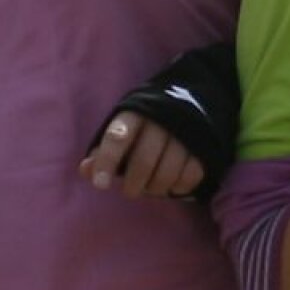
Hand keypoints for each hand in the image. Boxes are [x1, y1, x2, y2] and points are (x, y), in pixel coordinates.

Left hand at [79, 112, 205, 199]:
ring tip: (151, 186)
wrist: (193, 99)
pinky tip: (171, 184)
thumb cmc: (147, 123)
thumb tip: (86, 171)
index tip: (100, 185)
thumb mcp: (124, 128)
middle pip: (143, 161)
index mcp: (134, 114)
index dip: (106, 161)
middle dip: (134, 184)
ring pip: (167, 172)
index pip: (117, 137)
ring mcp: (184, 133)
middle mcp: (160, 121)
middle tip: (130, 191)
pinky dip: (178, 187)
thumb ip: (103, 151)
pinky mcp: (203, 147)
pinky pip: (190, 176)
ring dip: (156, 188)